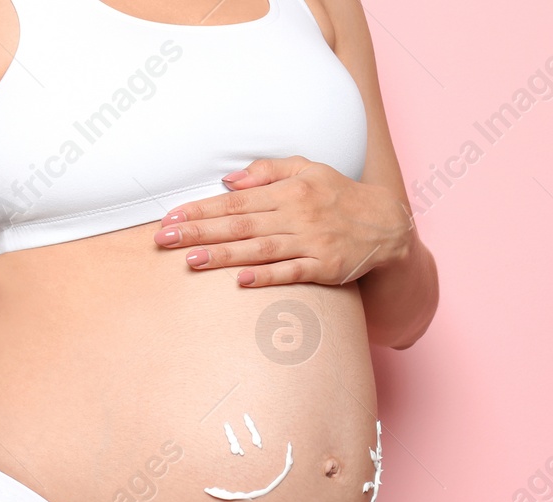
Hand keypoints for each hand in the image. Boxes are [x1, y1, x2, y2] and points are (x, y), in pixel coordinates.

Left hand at [153, 156, 414, 286]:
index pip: (236, 200)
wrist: (387, 224)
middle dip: (201, 231)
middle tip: (165, 240)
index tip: (172, 217)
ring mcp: (311, 242)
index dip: (202, 209)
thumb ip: (268, 171)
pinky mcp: (325, 267)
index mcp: (289, 190)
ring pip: (259, 249)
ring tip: (191, 261)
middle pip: (240, 223)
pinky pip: (291, 273)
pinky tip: (241, 281)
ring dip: (224, 255)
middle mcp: (297, 215)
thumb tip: (229, 179)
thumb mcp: (308, 169)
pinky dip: (266, 276)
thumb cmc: (340, 196)